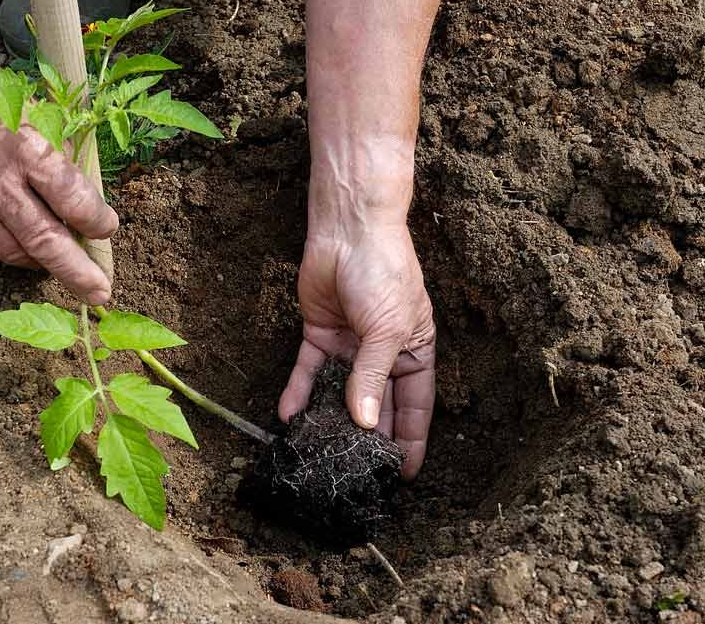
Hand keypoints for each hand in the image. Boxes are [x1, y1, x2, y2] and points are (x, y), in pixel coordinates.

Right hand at [0, 47, 117, 303]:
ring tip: (52, 254)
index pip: (74, 201)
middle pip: (46, 243)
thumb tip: (86, 204)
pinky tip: (10, 236)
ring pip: (14, 254)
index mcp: (26, 149)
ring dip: (39, 259)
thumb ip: (59, 158)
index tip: (106, 229)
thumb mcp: (33, 112)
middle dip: (78, 274)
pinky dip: (2, 251)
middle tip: (100, 295)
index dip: (98, 222)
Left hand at [278, 225, 435, 478]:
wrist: (349, 230)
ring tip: (318, 452)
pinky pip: (308, 371)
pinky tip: (289, 417)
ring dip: (328, 419)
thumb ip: (373, 378)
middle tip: (355, 472)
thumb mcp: (388, 330)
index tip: (405, 475)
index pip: (415, 406)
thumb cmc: (384, 273)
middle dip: (366, 437)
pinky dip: (298, 392)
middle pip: (375, 404)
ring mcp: (350, 345)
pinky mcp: (319, 335)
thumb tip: (367, 425)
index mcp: (413, 352)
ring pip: (337, 392)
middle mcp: (382, 353)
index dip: (411, 439)